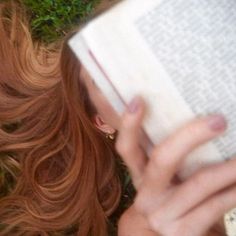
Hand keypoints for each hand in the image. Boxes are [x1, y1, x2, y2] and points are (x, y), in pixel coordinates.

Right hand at [116, 97, 235, 235]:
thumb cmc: (165, 202)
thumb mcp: (159, 183)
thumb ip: (167, 161)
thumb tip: (191, 126)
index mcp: (139, 177)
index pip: (127, 149)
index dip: (129, 126)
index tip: (138, 100)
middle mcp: (147, 195)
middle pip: (162, 160)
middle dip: (189, 137)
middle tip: (218, 121)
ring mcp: (164, 216)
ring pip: (199, 184)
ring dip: (228, 168)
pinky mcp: (183, 234)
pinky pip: (214, 207)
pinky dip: (233, 192)